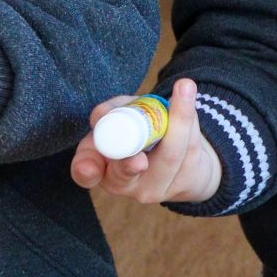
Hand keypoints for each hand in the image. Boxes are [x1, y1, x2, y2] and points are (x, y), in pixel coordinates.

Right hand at [70, 77, 220, 204]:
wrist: (181, 153)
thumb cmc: (140, 131)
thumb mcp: (121, 115)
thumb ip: (109, 112)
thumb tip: (103, 115)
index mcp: (99, 167)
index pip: (85, 173)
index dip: (85, 170)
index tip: (89, 168)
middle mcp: (123, 184)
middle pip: (125, 174)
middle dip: (129, 165)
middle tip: (139, 158)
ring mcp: (154, 188)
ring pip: (169, 156)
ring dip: (179, 118)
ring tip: (184, 88)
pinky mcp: (184, 185)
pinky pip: (190, 150)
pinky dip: (191, 121)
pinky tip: (189, 103)